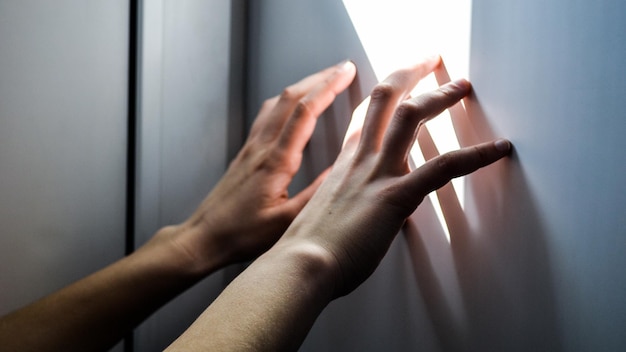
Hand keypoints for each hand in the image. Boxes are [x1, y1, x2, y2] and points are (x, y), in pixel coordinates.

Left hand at [161, 61, 356, 271]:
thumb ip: (315, 196)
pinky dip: (285, 102)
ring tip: (323, 82)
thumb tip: (342, 172)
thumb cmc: (242, 234)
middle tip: (342, 68)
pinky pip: (266, 116)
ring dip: (302, 87)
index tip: (346, 72)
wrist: (205, 236)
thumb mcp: (285, 223)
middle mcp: (261, 148)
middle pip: (290, 98)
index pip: (305, 113)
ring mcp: (251, 148)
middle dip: (319, 78)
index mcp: (275, 162)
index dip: (328, 88)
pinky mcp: (246, 153)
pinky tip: (292, 107)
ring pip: (277, 104)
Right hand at [279, 56, 510, 296]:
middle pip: (385, 99)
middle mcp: (361, 159)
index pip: (366, 115)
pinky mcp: (395, 197)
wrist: (300, 265)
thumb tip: (366, 208)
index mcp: (344, 163)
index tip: (399, 80)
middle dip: (411, 73)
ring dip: (439, 96)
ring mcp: (378, 174)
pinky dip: (474, 155)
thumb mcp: (329, 214)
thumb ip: (350, 202)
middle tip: (431, 60)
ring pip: (410, 117)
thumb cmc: (311, 248)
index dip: (385, 92)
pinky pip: (441, 168)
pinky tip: (497, 149)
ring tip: (462, 85)